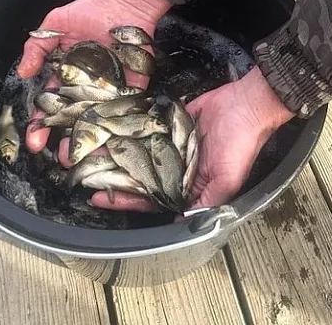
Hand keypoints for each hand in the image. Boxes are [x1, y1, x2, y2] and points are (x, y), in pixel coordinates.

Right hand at [17, 0, 171, 153]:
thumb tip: (22, 73)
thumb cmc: (91, 11)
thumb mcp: (54, 26)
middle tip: (59, 156)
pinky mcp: (131, 88)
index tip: (34, 140)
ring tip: (81, 157)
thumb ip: (36, 49)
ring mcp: (109, 90)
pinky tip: (109, 144)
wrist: (125, 3)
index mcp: (67, 76)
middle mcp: (87, 87)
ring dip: (90, 140)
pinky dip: (119, 127)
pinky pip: (125, 111)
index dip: (41, 124)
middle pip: (74, 119)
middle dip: (64, 139)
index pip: (51, 105)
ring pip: (97, 121)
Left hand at [88, 67, 294, 212]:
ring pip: (136, 152)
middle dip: (111, 177)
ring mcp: (170, 143)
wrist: (248, 105)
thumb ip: (205, 203)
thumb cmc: (241, 144)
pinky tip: (107, 130)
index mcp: (187, 184)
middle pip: (137, 175)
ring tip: (88, 152)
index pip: (150, 197)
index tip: (99, 199)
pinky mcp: (169, 122)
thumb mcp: (227, 181)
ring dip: (114, 153)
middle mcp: (175, 166)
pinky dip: (127, 130)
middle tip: (83, 175)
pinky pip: (144, 128)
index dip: (126, 200)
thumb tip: (181, 225)